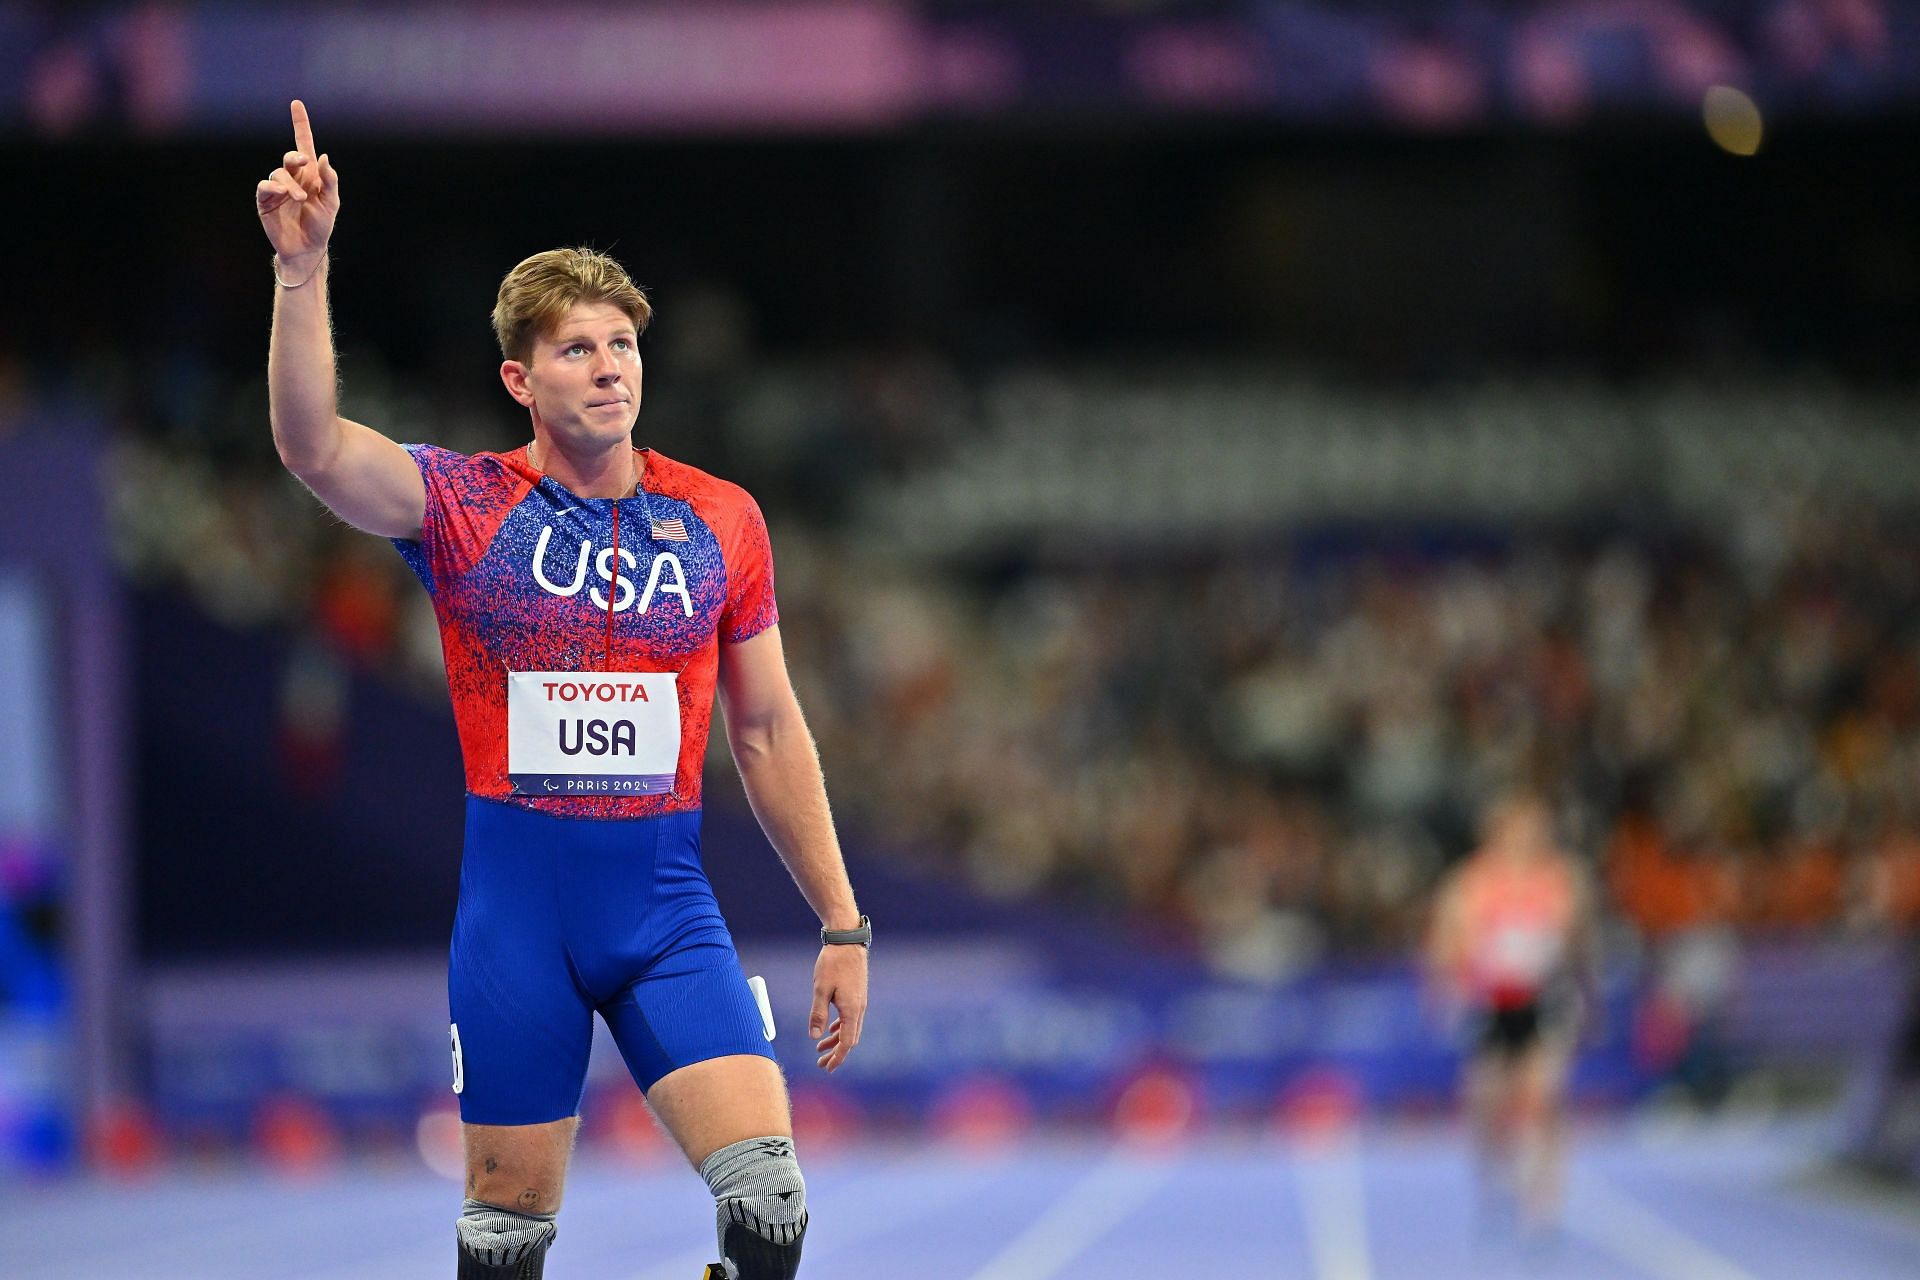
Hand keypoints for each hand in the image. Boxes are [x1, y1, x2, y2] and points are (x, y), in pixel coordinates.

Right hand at [256, 99, 338, 270]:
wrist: (307, 249)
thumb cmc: (321, 226)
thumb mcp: (331, 203)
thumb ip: (329, 181)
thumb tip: (323, 157)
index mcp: (310, 175)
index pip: (304, 144)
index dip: (300, 124)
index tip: (297, 104)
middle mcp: (293, 178)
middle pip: (290, 158)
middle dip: (296, 158)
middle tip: (305, 165)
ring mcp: (278, 189)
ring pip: (278, 174)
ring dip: (290, 184)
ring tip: (301, 198)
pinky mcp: (266, 201)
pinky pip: (265, 187)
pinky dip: (273, 187)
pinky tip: (282, 194)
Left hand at [809, 944, 867, 1072]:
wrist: (847, 941)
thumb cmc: (833, 963)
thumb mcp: (820, 989)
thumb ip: (818, 1014)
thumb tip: (814, 1037)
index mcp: (851, 1010)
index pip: (846, 1043)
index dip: (837, 1058)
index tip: (827, 1068)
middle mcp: (859, 1009)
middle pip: (850, 1039)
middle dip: (836, 1054)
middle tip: (821, 1064)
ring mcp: (859, 1002)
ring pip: (850, 1029)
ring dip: (836, 1041)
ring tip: (820, 1049)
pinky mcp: (857, 995)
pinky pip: (850, 1018)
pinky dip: (840, 1028)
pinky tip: (830, 1029)